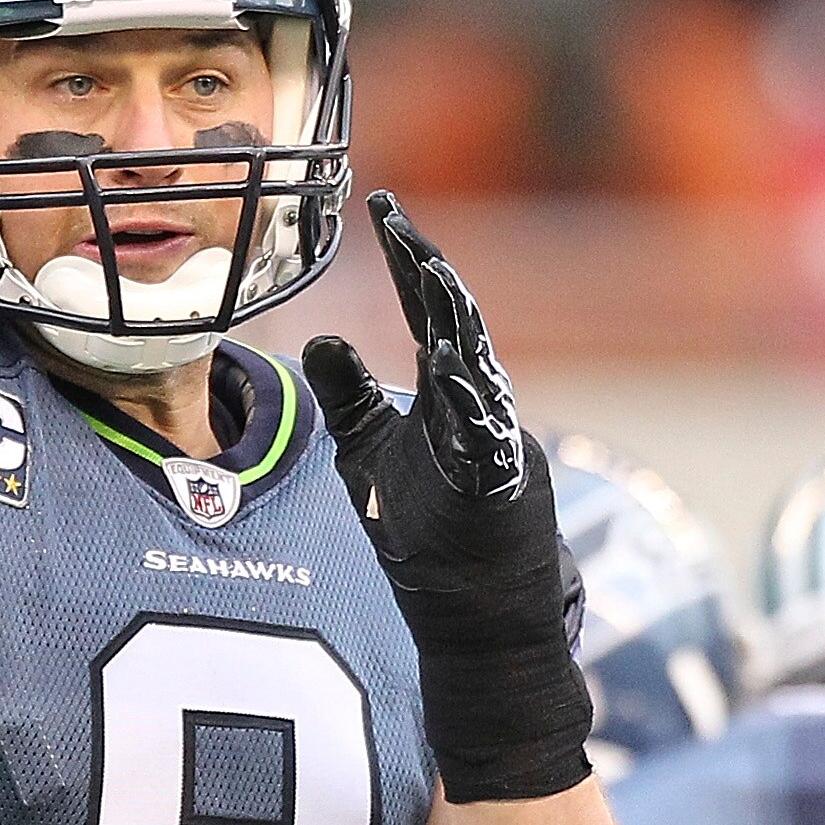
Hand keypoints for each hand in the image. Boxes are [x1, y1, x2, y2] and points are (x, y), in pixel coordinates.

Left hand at [304, 193, 589, 802]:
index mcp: (448, 394)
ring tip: (431, 274)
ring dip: (455, 324)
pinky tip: (449, 370)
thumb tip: (322, 339)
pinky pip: (488, 440)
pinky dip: (471, 405)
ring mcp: (496, 446)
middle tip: (400, 223)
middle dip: (428, 273)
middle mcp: (478, 409)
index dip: (406, 260)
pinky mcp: (503, 491)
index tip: (383, 208)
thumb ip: (350, 399)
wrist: (475, 617)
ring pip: (478, 371)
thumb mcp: (370, 454)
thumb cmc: (425, 533)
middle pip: (454, 324)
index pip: (426, 312)